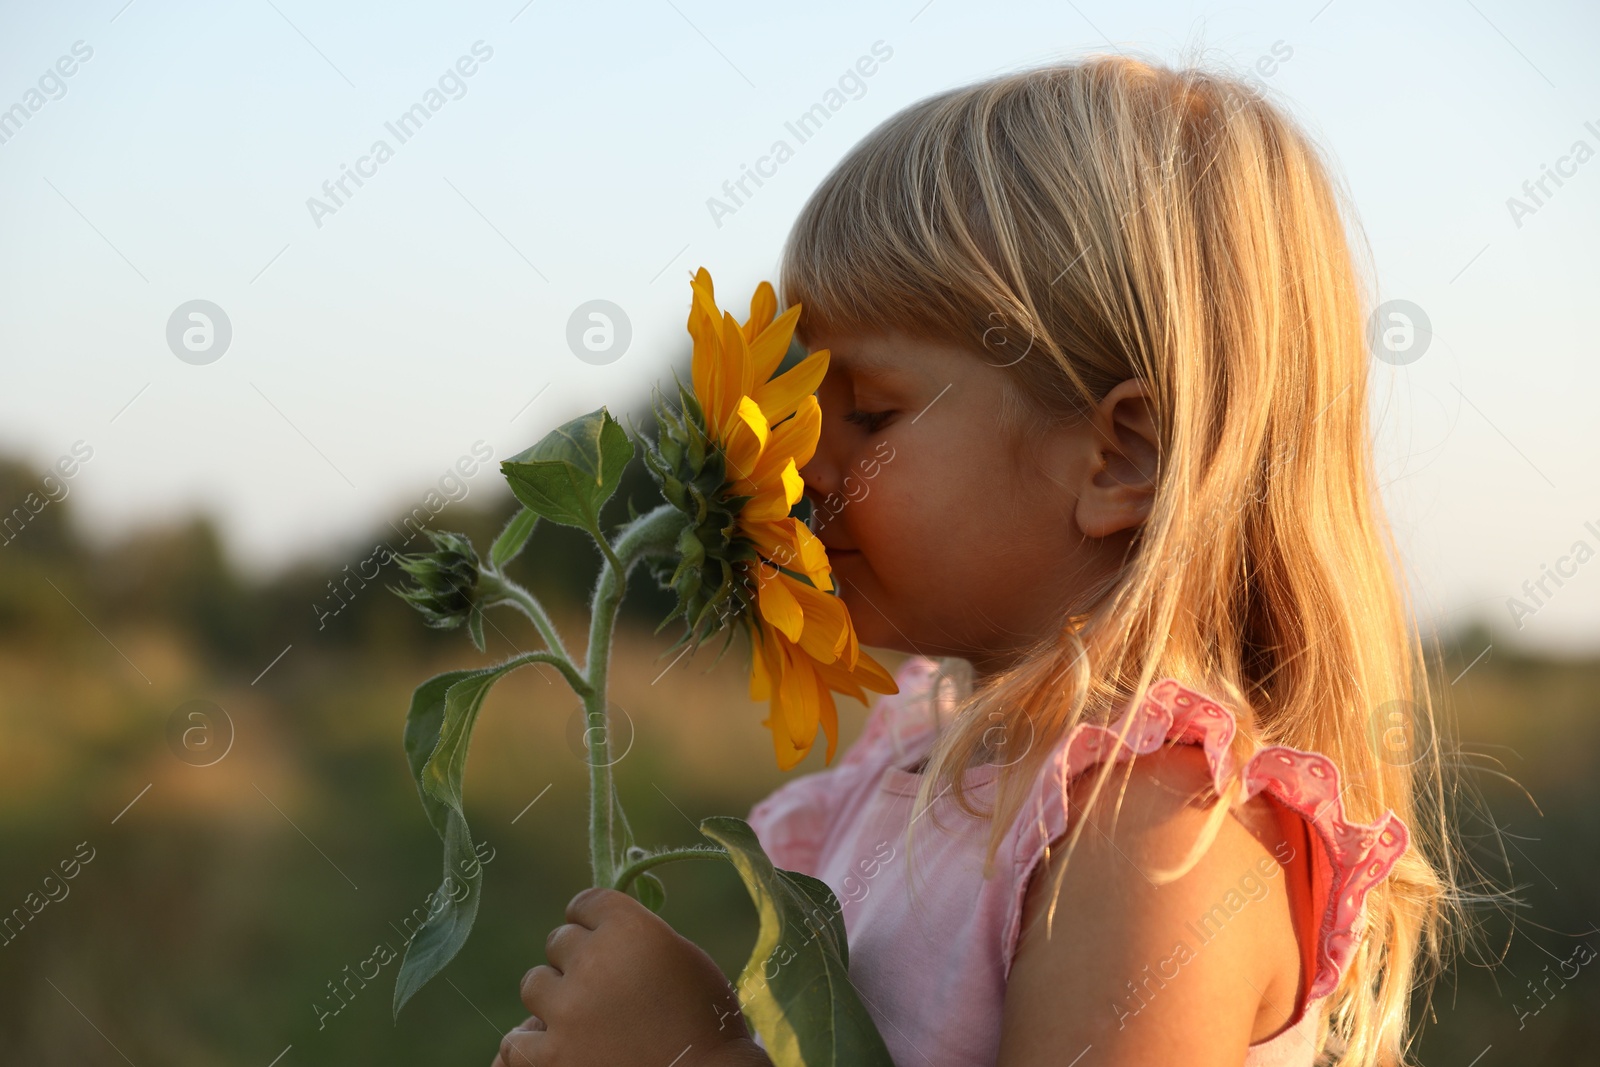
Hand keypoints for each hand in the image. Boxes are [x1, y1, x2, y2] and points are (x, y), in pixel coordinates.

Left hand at [491, 885, 765, 1066]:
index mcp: (630, 928)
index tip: (596, 934)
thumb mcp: (682, 958)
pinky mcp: (551, 1057)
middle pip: (559, 940)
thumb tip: (600, 931)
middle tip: (601, 984)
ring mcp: (567, 1011)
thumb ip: (637, 936)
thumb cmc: (706, 1021)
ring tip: (580, 1016)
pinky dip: (533, 1044)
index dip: (592, 919)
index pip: (586, 902)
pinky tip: (556, 1047)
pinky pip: (516, 1040)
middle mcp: (593, 961)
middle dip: (577, 958)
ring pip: (534, 983)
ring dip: (554, 996)